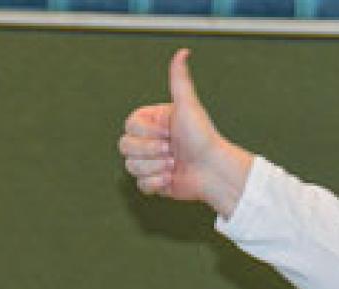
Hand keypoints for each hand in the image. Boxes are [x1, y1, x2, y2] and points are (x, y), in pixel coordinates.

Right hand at [118, 49, 253, 216]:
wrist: (214, 170)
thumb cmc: (203, 137)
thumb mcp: (188, 106)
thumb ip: (179, 81)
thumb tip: (183, 52)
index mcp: (153, 122)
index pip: (129, 126)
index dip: (148, 132)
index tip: (169, 132)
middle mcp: (149, 141)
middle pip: (125, 147)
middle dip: (150, 151)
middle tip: (172, 150)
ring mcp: (151, 162)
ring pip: (131, 167)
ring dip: (155, 167)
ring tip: (174, 165)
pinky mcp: (154, 183)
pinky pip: (140, 185)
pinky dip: (156, 184)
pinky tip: (171, 179)